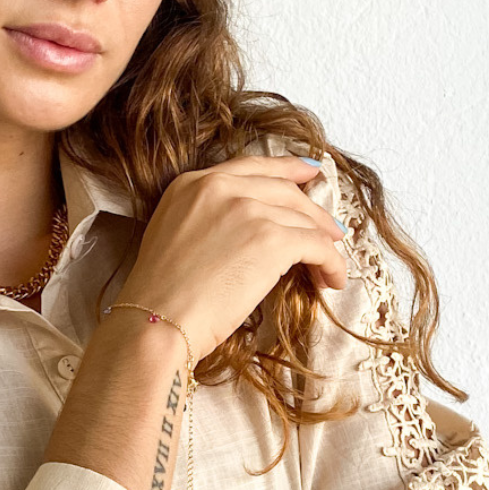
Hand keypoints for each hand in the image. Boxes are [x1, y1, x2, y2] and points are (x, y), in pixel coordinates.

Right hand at [121, 153, 347, 361]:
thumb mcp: (173, 235)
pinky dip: (331, 263)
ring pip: (303, 219)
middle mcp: (220, 188)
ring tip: (328, 264)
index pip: (251, 168)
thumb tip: (248, 231)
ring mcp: (247, 210)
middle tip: (331, 229)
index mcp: (192, 183)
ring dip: (323, 243)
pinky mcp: (271, 239)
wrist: (156, 321)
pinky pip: (317, 246)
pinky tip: (332, 279)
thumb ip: (206, 218)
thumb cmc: (159, 296)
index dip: (286, 169)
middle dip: (313, 211)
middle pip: (284, 190)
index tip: (308, 173)